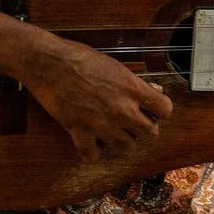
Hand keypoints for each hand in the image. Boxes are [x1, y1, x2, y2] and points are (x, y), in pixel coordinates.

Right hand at [24, 37, 171, 163]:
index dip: (160, 110)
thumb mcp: (115, 65)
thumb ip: (135, 83)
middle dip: (144, 127)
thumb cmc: (80, 58)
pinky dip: (93, 151)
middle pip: (150, 134)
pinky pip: (94, 155)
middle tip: (133, 121)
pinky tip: (91, 141)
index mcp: (132, 89)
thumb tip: (153, 92)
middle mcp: (121, 110)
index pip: (164, 110)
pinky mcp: (80, 133)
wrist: (49, 63)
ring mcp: (102, 125)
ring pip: (125, 147)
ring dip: (121, 139)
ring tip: (112, 129)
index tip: (152, 109)